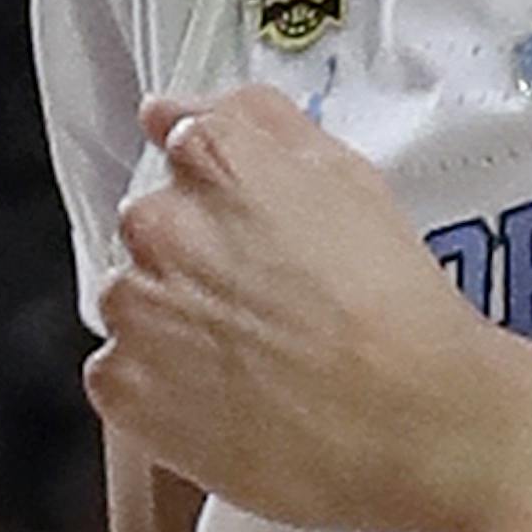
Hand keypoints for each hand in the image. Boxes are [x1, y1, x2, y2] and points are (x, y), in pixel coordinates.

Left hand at [85, 86, 515, 531]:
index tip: (238, 225)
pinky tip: (224, 401)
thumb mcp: (351, 182)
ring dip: (172, 323)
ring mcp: (134, 307)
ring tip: (250, 361)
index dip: (215, 191)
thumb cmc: (395, 310)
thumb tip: (185, 108)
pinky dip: (159, 390)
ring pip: (133, 303)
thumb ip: (262, 124)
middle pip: (152, 230)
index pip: (180, 143)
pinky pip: (121, 377)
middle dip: (193, 260)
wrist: (410, 422)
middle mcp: (160, 224)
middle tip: (262, 305)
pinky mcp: (122, 386)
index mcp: (216, 160)